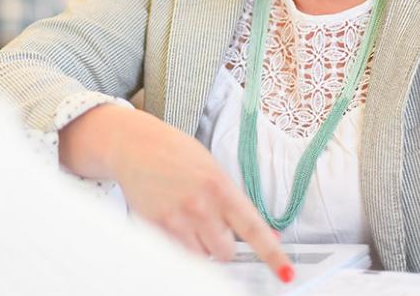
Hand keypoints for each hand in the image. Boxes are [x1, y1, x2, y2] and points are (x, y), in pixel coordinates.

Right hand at [60, 105, 292, 281]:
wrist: (134, 146)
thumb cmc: (175, 153)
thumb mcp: (213, 169)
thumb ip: (236, 202)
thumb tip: (264, 234)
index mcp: (221, 187)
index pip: (253, 228)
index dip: (272, 255)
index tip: (285, 273)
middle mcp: (201, 206)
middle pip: (227, 252)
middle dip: (225, 244)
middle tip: (214, 224)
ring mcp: (177, 220)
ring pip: (203, 257)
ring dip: (203, 247)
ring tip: (192, 221)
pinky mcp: (156, 229)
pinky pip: (178, 253)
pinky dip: (181, 244)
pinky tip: (175, 219)